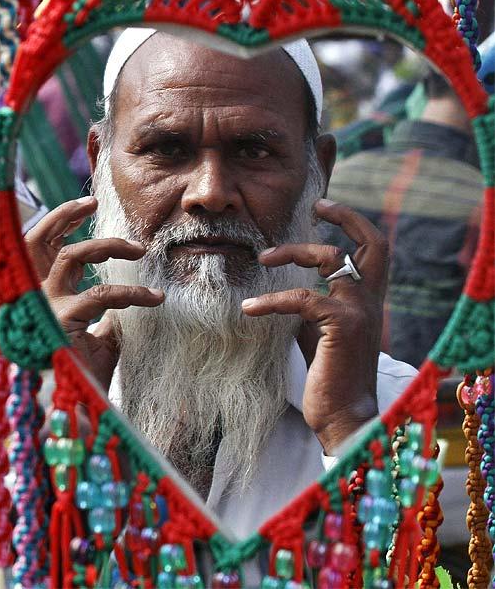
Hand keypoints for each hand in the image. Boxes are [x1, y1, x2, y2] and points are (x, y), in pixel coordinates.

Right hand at [25, 196, 164, 390]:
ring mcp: (44, 306)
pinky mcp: (61, 319)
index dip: (59, 222)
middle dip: (64, 214)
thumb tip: (125, 293)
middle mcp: (34, 295)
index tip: (87, 207)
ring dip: (109, 246)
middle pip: (38, 239)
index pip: (39, 247)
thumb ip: (105, 311)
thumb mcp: (97, 334)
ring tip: (141, 249)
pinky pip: (102, 293)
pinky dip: (133, 293)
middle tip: (94, 202)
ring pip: (72, 256)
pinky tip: (156, 298)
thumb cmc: (84, 371)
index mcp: (39, 293)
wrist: (78, 407)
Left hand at [242, 199, 387, 453]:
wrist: (343, 417)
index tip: (323, 208)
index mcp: (367, 301)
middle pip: (372, 242)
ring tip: (262, 257)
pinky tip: (248, 307)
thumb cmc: (330, 377)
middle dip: (346, 215)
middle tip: (316, 205)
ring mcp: (359, 311)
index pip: (374, 250)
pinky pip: (301, 298)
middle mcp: (370, 300)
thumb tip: (286, 290)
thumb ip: (311, 309)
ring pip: (331, 258)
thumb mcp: (319, 334)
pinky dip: (271, 300)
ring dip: (293, 252)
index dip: (353, 222)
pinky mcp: (341, 325)